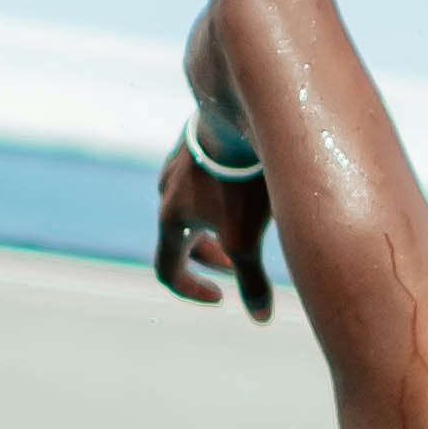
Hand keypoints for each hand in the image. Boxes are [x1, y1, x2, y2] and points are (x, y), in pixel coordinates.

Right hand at [155, 137, 273, 318]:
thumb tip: (260, 318)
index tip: (221, 296)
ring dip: (217, 224)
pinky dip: (223, 192)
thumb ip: (252, 281)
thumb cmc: (241, 178)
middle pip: (182, 240)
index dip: (192, 291)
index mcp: (170, 219)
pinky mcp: (200, 140)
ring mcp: (180, 162)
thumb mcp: (247, 237)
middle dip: (211, 258)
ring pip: (193, 205)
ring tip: (251, 222)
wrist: (240, 110)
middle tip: (242, 262)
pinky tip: (254, 184)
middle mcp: (166, 190)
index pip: (167, 270)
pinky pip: (205, 176)